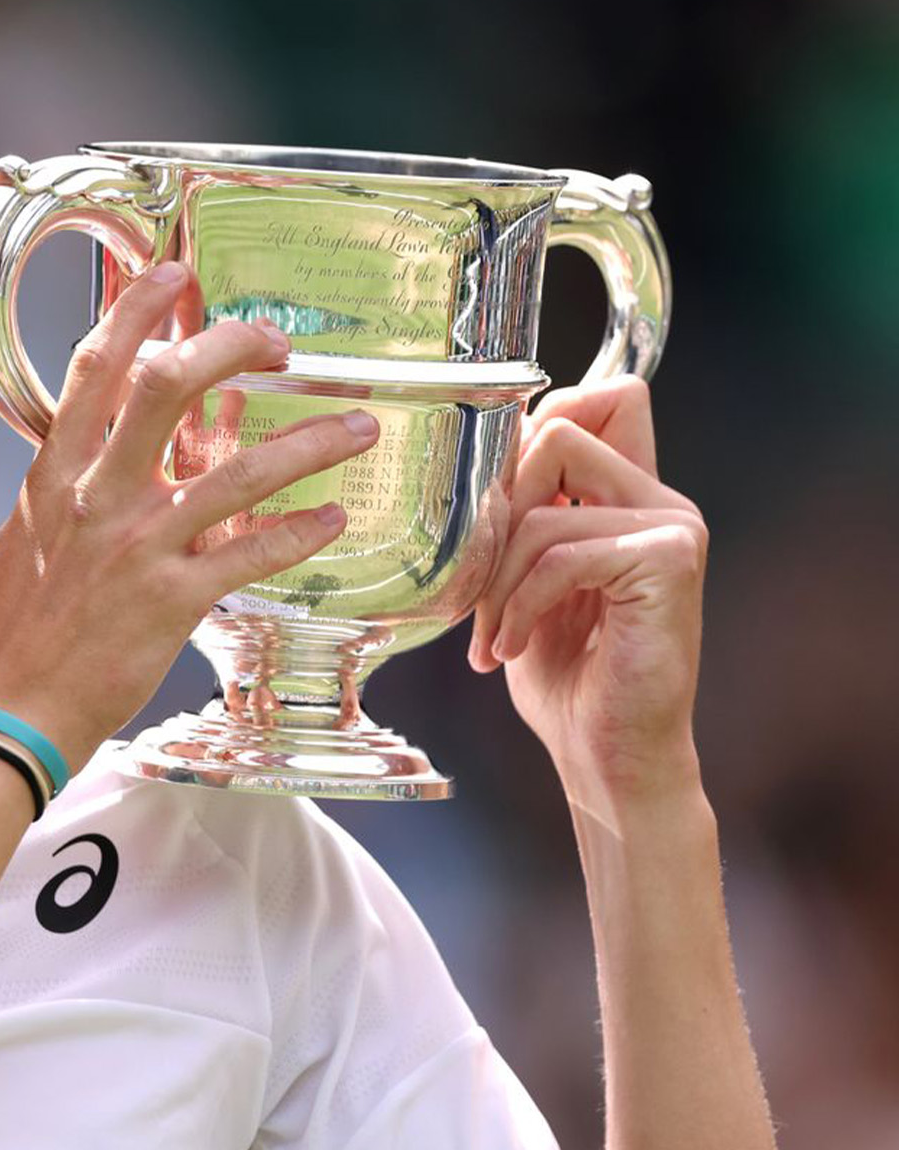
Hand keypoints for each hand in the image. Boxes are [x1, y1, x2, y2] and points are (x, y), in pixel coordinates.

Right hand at [0, 262, 377, 768]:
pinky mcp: (172, 600)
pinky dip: (300, 533)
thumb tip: (89, 456)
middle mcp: (97, 498)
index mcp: (55, 475)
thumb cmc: (8, 631)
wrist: (4, 709)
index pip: (94, 368)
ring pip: (237, 472)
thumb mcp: (21, 537)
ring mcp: (138, 547)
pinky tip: (330, 519)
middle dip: (229, 347)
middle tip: (275, 342)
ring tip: (356, 427)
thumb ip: (62, 490)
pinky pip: (253, 554)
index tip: (173, 274)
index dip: (135, 309)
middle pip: (168, 386)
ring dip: (309, 443)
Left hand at [467, 375, 708, 810]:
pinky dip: (518, 606)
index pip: (602, 395)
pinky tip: (511, 649)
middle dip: (495, 507)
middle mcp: (661, 499)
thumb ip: (524, 512)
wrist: (606, 753)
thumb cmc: (564, 672)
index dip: (536, 422)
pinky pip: (559, 554)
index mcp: (632, 493)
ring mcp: (672, 527)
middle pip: (557, 430)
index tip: (494, 500)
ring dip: (495, 581)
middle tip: (479, 580)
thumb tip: (479, 453)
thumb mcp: (525, 577)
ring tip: (493, 635)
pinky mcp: (667, 562)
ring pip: (541, 508)